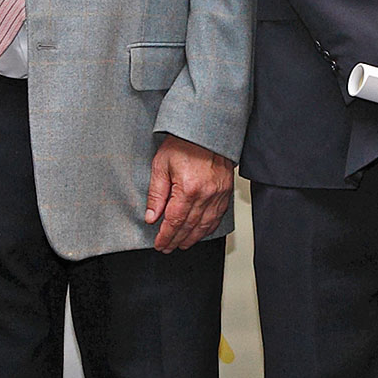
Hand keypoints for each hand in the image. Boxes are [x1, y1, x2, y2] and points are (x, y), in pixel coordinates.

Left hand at [144, 136, 234, 251]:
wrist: (207, 129)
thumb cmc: (184, 142)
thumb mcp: (161, 165)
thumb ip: (156, 194)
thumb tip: (151, 216)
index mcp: (188, 188)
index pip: (174, 221)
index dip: (166, 235)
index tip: (160, 243)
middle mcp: (206, 194)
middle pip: (189, 226)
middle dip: (176, 240)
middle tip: (167, 247)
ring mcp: (219, 194)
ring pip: (205, 225)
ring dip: (192, 238)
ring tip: (182, 244)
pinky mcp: (226, 191)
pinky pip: (218, 216)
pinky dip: (208, 228)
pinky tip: (200, 232)